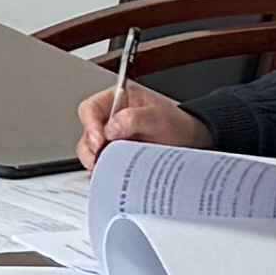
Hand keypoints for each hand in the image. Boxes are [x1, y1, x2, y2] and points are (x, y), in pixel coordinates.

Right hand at [75, 84, 207, 165]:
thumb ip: (134, 118)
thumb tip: (111, 127)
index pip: (91, 109)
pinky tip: (113, 174)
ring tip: (111, 167)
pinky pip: (101, 164)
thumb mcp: (158, 117)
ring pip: (90, 151)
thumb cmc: (175, 124)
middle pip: (87, 133)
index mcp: (116, 100)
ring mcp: (110, 138)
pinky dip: (104, 171)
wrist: (189, 142)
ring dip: (97, 162)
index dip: (90, 124)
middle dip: (91, 149)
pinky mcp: (114, 155)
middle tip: (103, 158)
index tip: (100, 139)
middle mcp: (109, 119)